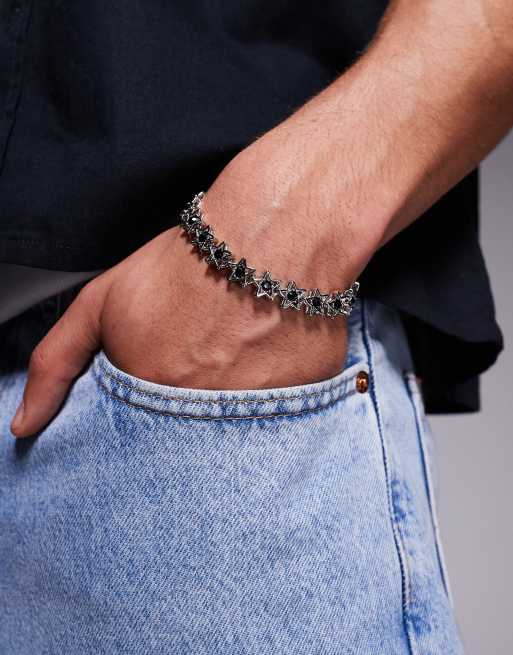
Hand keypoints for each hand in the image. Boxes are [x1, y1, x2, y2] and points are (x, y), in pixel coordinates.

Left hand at [10, 127, 371, 438]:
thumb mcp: (102, 302)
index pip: (138, 447)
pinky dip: (272, 396)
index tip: (161, 396)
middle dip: (187, 417)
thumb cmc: (187, 263)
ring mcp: (259, 409)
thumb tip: (24, 427)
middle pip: (187, 445)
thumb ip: (56, 363)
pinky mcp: (303, 401)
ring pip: (234, 437)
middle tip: (203, 369)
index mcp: (152, 391)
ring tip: (237, 360)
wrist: (270, 233)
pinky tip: (269, 359)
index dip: (149, 420)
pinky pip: (282, 418)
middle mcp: (204, 412)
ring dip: (230, 407)